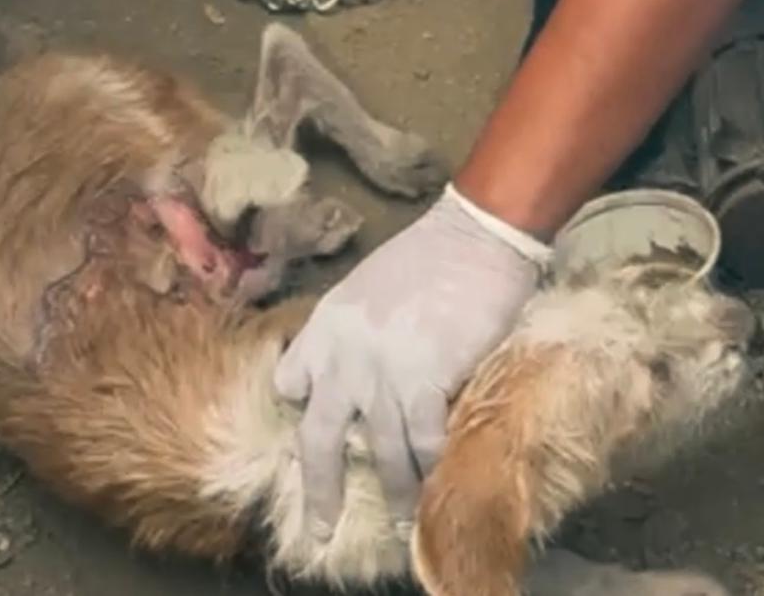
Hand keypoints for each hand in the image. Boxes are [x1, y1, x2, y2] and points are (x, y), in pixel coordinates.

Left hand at [273, 184, 547, 534]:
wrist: (474, 236)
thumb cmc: (431, 254)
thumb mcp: (367, 285)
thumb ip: (356, 331)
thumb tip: (370, 368)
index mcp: (324, 326)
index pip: (289, 383)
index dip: (302, 410)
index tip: (318, 429)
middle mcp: (341, 356)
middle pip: (316, 439)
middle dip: (320, 490)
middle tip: (321, 526)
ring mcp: (380, 372)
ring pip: (378, 452)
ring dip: (395, 491)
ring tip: (404, 519)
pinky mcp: (423, 381)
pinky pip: (422, 443)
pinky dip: (432, 468)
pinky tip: (439, 483)